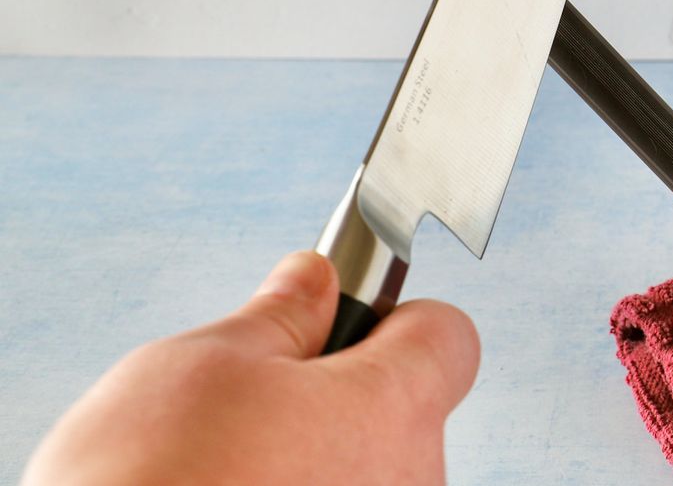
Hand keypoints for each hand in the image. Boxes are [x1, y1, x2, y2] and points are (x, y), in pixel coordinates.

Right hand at [20, 251, 480, 485]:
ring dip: (311, 463)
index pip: (447, 338)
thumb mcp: (199, 365)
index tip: (341, 323)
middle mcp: (412, 478)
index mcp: (393, 406)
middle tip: (251, 410)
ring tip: (224, 474)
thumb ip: (278, 316)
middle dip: (337, 399)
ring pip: (363, 473)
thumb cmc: (151, 482)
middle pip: (399, 412)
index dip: (393, 321)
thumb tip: (313, 281)